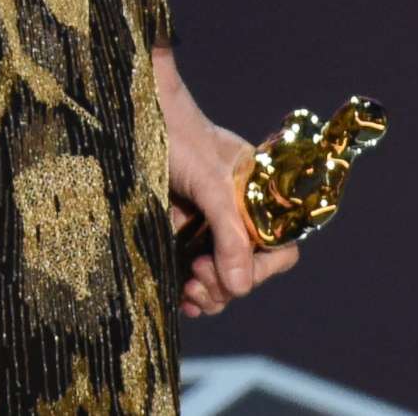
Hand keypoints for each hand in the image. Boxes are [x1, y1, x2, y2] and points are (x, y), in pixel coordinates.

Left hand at [154, 51, 302, 318]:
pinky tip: (182, 300)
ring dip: (210, 294)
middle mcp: (237, 216)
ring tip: (188, 288)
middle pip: (248, 271)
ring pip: (222, 279)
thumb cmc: (180, 138)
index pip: (279, 248)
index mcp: (259, 199)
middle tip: (198, 276)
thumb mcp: (210, 185)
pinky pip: (195, 274)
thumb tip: (240, 289)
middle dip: (227, 285)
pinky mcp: (179, 235)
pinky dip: (193, 292)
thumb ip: (228, 234)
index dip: (262, 270)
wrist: (138, 116)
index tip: (233, 272)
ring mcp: (208, 227)